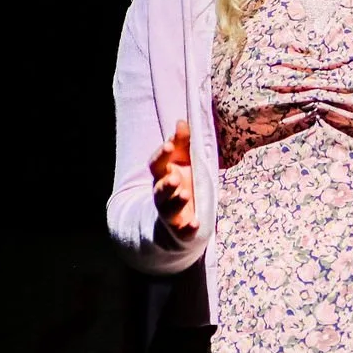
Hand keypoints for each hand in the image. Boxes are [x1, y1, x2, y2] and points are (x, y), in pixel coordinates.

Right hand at [149, 119, 197, 235]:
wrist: (178, 216)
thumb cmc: (181, 180)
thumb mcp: (183, 160)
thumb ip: (182, 142)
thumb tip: (182, 122)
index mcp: (162, 174)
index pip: (157, 164)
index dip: (162, 155)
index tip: (170, 147)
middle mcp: (162, 194)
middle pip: (160, 189)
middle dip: (166, 184)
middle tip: (175, 178)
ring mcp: (170, 213)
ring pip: (168, 208)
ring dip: (175, 201)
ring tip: (184, 194)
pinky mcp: (180, 229)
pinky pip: (182, 230)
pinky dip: (187, 228)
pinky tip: (195, 224)